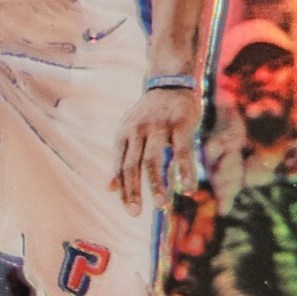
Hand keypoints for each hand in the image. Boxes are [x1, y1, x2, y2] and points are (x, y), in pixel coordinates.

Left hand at [110, 86, 200, 214]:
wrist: (171, 82)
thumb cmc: (151, 116)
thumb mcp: (131, 134)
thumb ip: (122, 160)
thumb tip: (109, 189)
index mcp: (124, 133)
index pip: (121, 165)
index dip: (124, 189)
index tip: (130, 209)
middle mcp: (138, 129)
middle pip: (132, 164)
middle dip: (133, 190)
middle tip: (135, 213)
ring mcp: (159, 125)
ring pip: (154, 159)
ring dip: (156, 184)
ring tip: (160, 205)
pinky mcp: (180, 123)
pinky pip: (181, 151)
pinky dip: (184, 170)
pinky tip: (187, 187)